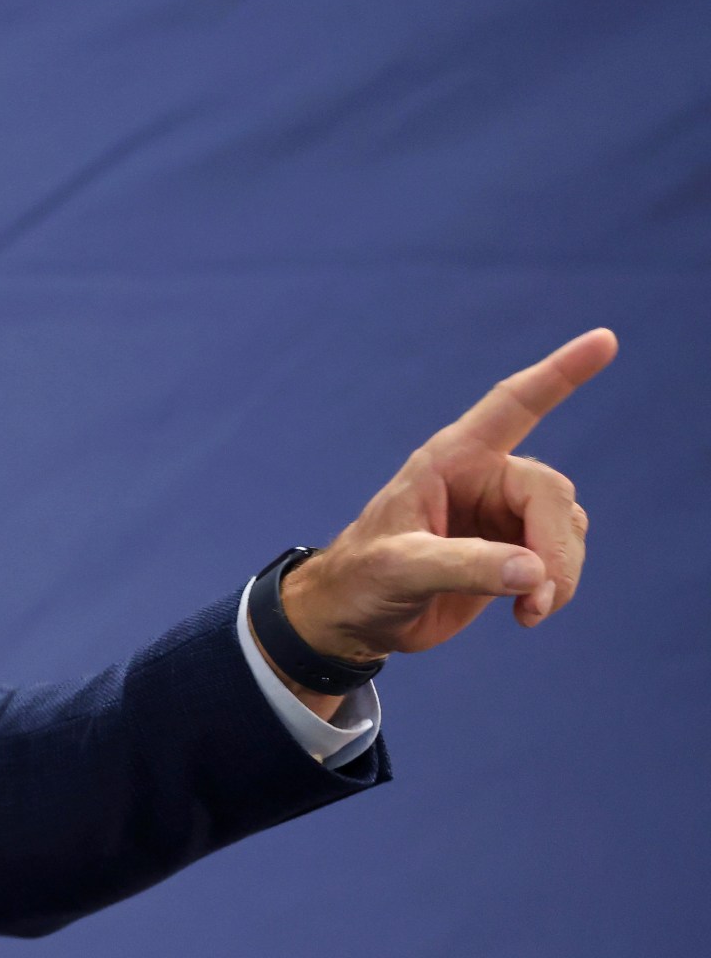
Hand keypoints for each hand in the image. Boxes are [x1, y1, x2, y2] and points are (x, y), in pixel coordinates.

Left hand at [282, 329, 617, 679]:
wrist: (353, 618)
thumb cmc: (361, 579)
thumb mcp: (401, 570)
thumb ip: (465, 566)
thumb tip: (535, 570)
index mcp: (450, 460)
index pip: (512, 406)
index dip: (559, 374)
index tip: (604, 339)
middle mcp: (483, 478)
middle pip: (552, 494)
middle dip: (557, 548)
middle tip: (539, 597)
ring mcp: (502, 514)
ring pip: (567, 527)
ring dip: (561, 572)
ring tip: (529, 612)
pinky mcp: (514, 549)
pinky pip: (561, 556)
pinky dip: (557, 586)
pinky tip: (527, 614)